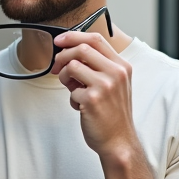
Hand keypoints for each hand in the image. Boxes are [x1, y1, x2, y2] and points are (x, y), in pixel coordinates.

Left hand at [51, 30, 138, 159]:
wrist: (118, 141)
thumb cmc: (112, 114)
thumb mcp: (114, 85)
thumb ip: (97, 67)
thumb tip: (69, 53)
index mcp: (122, 66)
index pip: (96, 39)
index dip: (73, 36)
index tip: (59, 41)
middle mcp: (116, 73)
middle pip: (81, 48)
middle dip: (63, 56)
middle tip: (56, 67)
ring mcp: (105, 85)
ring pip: (72, 66)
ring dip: (64, 77)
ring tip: (73, 90)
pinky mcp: (92, 99)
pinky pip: (71, 90)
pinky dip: (72, 98)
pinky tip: (81, 108)